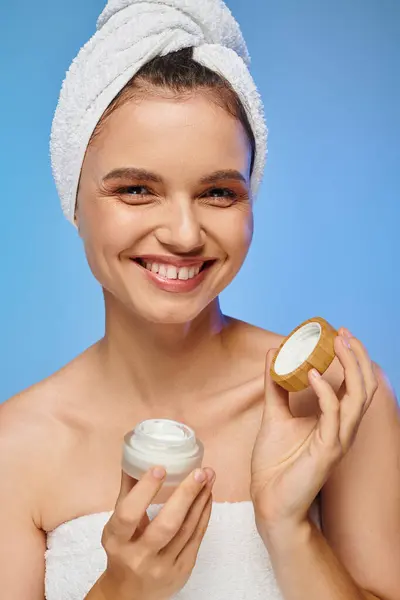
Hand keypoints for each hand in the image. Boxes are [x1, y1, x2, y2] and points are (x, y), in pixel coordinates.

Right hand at [99, 465, 214, 599]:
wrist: (128, 594)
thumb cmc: (122, 550)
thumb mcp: (117, 525)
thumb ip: (127, 491)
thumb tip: (133, 457)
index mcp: (118, 541)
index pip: (129, 515)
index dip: (145, 491)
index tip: (161, 468)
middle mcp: (139, 556)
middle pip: (167, 525)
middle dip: (186, 496)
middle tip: (200, 472)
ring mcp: (163, 566)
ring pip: (187, 530)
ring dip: (200, 500)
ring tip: (209, 477)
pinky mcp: (182, 571)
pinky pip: (196, 538)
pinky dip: (204, 514)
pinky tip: (207, 496)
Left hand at [250, 328, 377, 539]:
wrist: (268, 500)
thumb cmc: (275, 463)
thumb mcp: (273, 415)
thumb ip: (275, 386)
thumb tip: (274, 354)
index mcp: (334, 420)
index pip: (354, 385)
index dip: (352, 358)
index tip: (339, 334)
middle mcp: (342, 428)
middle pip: (364, 387)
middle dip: (357, 357)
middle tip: (343, 333)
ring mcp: (338, 439)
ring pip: (358, 398)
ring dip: (350, 367)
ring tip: (335, 344)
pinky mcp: (327, 450)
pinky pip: (333, 415)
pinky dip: (325, 392)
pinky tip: (310, 374)